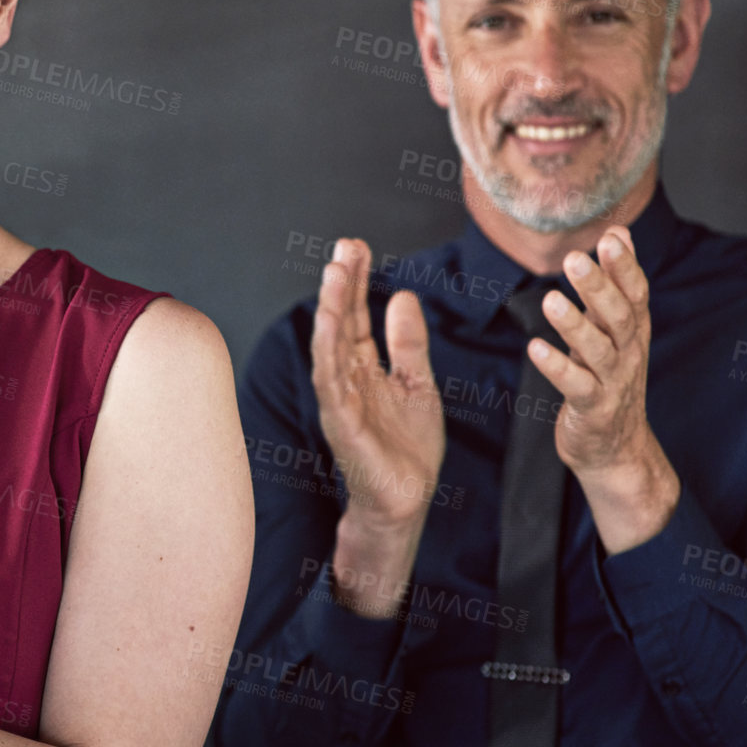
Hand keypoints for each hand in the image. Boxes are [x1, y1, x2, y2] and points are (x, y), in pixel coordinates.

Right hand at [311, 239, 446, 522]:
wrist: (406, 500)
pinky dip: (328, 351)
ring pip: (330, 346)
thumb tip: (404, 296)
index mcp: (364, 368)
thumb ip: (407, 344)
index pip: (356, 316)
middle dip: (342, 284)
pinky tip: (330, 323)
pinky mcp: (341, 422)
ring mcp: (340, 400)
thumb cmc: (407, 448)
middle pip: (341, 322)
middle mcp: (346, 378)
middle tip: (345, 246)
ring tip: (335, 273)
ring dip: (331, 308)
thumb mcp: (418, 384)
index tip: (358, 247)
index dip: (357, 282)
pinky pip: (331, 381)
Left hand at [529, 226, 678, 549]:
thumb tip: (618, 232)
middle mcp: (628, 354)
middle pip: (617, 317)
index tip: (611, 237)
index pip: (635, 293)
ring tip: (550, 300)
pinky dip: (555, 367)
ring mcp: (612, 382)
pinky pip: (574, 386)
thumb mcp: (614, 330)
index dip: (625, 266)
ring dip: (573, 325)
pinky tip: (534, 348)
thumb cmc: (608, 378)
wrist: (614, 446)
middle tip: (575, 260)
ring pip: (597, 350)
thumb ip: (613, 284)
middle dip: (598, 288)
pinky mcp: (591, 408)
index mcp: (632, 332)